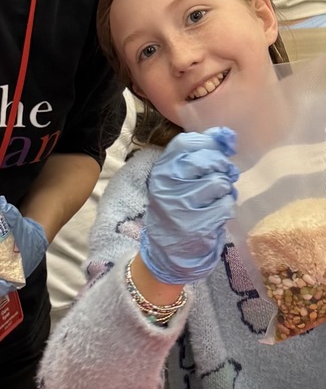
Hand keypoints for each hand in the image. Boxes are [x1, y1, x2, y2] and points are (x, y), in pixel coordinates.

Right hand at [140, 126, 237, 284]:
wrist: (166, 254)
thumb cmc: (177, 210)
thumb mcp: (178, 181)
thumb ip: (199, 155)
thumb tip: (226, 134)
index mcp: (162, 171)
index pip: (187, 143)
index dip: (208, 145)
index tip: (218, 153)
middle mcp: (168, 186)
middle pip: (208, 162)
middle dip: (222, 169)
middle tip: (221, 178)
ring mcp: (182, 207)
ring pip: (220, 183)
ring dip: (226, 191)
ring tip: (216, 198)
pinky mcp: (197, 226)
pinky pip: (226, 206)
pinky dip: (226, 208)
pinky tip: (217, 214)